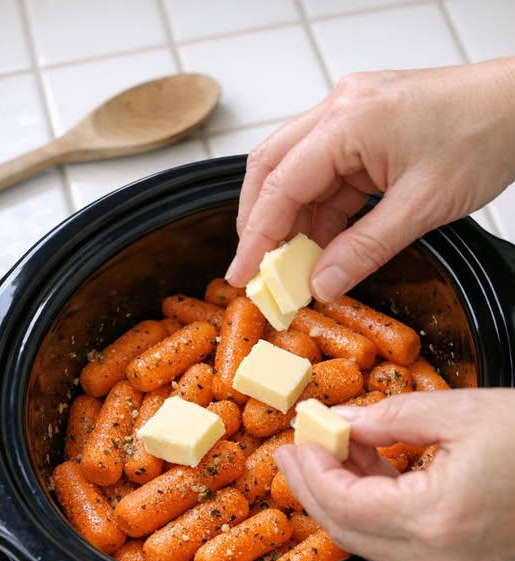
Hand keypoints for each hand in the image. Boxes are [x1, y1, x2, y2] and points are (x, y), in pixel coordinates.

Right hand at [226, 58, 514, 301]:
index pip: (280, 184)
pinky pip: (326, 174)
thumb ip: (365, 250)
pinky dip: (321, 212)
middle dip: (260, 223)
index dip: (256, 235)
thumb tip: (322, 284)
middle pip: (272, 169)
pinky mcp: (363, 128)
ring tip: (296, 266)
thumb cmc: (485, 135)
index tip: (242, 273)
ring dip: (293, 221)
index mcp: (348, 121)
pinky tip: (324, 243)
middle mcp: (339, 110)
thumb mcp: (422, 207)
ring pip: (296, 173)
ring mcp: (349, 116)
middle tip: (259, 270)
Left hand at [274, 389, 514, 560]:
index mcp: (436, 519)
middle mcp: (437, 559)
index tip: (297, 440)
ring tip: (331, 450)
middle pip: (348, 530)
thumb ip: (388, 418)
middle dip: (314, 487)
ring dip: (342, 495)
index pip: (344, 504)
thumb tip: (341, 422)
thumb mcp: (460, 412)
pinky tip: (368, 469)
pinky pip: (395, 542)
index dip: (312, 471)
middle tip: (297, 450)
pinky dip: (373, 508)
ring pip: (368, 539)